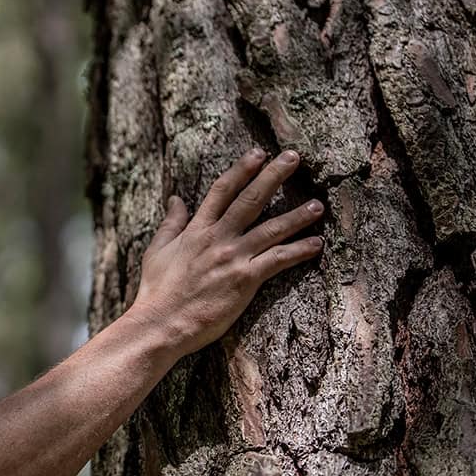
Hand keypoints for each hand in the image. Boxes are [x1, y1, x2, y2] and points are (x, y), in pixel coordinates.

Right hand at [127, 147, 323, 362]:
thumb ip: (170, 223)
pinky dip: (298, 251)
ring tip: (318, 205)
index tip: (258, 153)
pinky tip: (316, 244)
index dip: (241, 169)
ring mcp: (233, 258)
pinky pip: (278, 260)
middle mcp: (218, 238)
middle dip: (274, 176)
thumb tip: (175, 198)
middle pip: (251, 199)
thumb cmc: (157, 290)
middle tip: (294, 157)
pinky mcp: (245, 280)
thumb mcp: (157, 250)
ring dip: (297, 215)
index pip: (222, 190)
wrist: (161, 322)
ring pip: (271, 229)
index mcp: (196, 229)